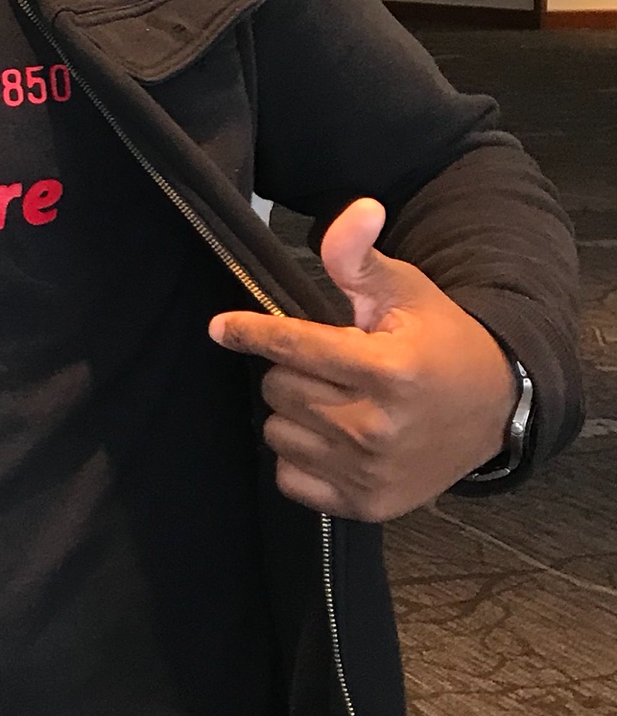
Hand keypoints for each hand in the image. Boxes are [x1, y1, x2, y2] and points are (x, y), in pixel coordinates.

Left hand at [209, 197, 517, 521]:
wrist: (496, 410)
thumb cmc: (442, 343)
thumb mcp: (407, 292)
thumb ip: (361, 258)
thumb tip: (354, 210)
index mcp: (387, 370)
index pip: (293, 346)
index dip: (250, 332)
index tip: (220, 328)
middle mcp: (375, 427)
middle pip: (278, 389)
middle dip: (292, 369)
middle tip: (328, 364)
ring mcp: (369, 472)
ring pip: (278, 433)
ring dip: (294, 414)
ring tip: (335, 400)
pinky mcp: (366, 505)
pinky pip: (290, 477)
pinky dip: (301, 457)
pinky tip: (333, 438)